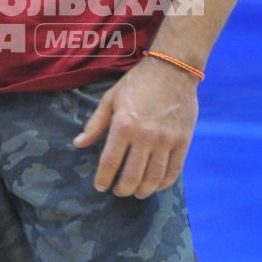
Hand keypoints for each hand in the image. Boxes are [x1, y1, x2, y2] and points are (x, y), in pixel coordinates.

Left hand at [72, 57, 198, 196]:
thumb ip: (95, 124)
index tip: (100, 186)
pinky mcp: (183, 141)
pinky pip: (173, 170)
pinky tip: (156, 185)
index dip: (103, 179)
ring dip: (143, 191)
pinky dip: (163, 183)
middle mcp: (145, 136)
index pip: (110, 162)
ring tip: (136, 192)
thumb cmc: (138, 82)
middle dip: (122, 189)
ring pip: (153, 178)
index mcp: (124, 125)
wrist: (173, 69)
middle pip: (132, 176)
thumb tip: (78, 144)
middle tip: (118, 192)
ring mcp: (166, 140)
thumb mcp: (111, 98)